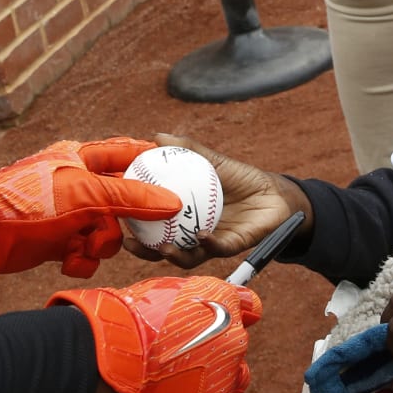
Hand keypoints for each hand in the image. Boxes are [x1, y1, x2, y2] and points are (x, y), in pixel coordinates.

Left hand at [0, 137, 181, 312]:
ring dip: (98, 246)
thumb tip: (174, 201)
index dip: (152, 161)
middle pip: (122, 204)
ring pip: (107, 232)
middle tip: (125, 232)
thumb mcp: (86, 194)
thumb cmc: (31, 200)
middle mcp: (78, 183)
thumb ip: (132, 197)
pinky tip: (67, 261)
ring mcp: (69, 213)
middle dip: (120, 224)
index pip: (127, 153)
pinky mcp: (59, 241)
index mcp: (82, 158)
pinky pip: (86, 252)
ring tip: (81, 247)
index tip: (177, 173)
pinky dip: (80, 260)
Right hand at [52, 275, 262, 392]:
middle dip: (219, 347)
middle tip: (186, 348)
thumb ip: (199, 293)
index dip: (237, 311)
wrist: (115, 352)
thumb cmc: (132, 316)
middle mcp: (233, 339)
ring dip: (215, 375)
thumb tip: (221, 297)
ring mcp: (225, 374)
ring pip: (233, 377)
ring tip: (181, 374)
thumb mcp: (167, 288)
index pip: (250, 307)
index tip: (226, 314)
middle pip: (238, 345)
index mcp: (224, 303)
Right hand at [121, 133, 308, 269]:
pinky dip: (210, 244)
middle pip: (164, 248)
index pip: (154, 224)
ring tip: (165, 247)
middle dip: (146, 251)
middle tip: (132, 244)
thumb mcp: (212, 161)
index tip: (117, 218)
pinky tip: (203, 236)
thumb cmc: (241, 177)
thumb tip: (157, 136)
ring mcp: (213, 242)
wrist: (275, 193)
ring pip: (189, 256)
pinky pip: (219, 249)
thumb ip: (188, 150)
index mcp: (185, 215)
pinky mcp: (234, 246)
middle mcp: (194, 233)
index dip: (135, 225)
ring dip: (175, 255)